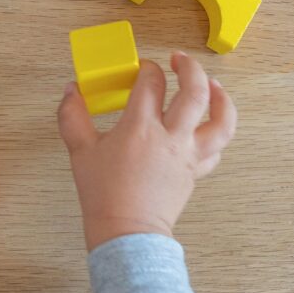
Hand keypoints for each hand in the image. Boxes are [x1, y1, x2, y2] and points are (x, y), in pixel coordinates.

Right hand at [58, 52, 236, 250]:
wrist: (126, 232)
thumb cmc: (103, 194)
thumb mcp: (80, 151)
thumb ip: (72, 116)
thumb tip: (71, 91)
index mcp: (140, 128)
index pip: (151, 83)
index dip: (146, 68)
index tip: (140, 69)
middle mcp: (170, 137)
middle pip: (195, 91)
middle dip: (190, 68)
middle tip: (179, 60)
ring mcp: (188, 155)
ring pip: (221, 120)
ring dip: (221, 98)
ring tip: (214, 85)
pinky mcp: (195, 172)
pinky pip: (217, 149)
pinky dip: (217, 133)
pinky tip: (208, 125)